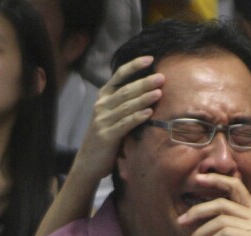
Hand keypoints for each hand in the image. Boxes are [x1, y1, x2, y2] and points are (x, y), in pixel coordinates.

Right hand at [69, 56, 163, 183]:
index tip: (150, 59)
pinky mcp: (106, 135)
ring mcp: (102, 120)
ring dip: (143, 99)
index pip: (119, 76)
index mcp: (103, 97)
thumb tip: (151, 90)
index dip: (134, 66)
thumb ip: (125, 103)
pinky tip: (149, 113)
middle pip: (125, 90)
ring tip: (159, 93)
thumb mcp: (112, 115)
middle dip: (144, 83)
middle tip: (161, 77)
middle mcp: (101, 105)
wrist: (88, 162)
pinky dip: (137, 118)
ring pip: (126, 106)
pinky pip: (124, 124)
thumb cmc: (107, 136)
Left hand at [178, 174, 250, 235]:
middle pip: (223, 202)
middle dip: (198, 210)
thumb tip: (218, 210)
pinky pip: (225, 234)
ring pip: (220, 219)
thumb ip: (232, 224)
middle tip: (181, 221)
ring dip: (200, 232)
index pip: (236, 186)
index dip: (216, 180)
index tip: (197, 179)